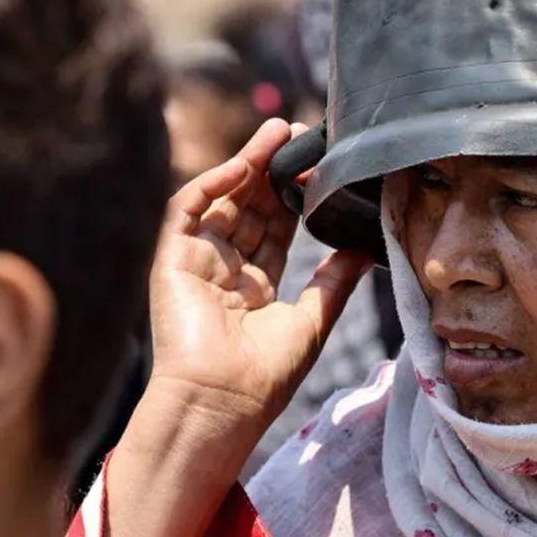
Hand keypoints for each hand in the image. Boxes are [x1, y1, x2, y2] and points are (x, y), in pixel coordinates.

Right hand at [146, 120, 372, 434]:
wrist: (222, 403)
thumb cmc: (264, 376)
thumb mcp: (312, 321)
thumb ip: (334, 281)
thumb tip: (364, 248)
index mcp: (255, 287)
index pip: (276, 227)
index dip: (296, 196)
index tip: (321, 167)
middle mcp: (224, 270)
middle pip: (250, 206)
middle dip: (274, 170)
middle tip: (303, 135)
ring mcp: (196, 262)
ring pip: (222, 200)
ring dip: (248, 164)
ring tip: (279, 134)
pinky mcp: (172, 260)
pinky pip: (189, 209)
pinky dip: (213, 182)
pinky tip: (244, 164)